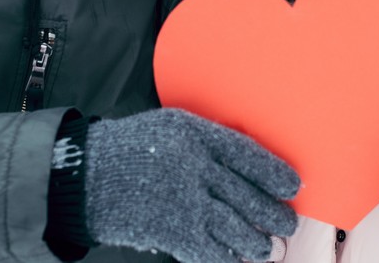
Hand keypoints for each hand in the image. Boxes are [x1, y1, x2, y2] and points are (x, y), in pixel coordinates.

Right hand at [84, 108, 299, 262]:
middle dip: (273, 214)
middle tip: (287, 222)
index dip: (274, 173)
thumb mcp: (170, 127)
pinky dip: (227, 256)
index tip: (293, 185)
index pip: (248, 155)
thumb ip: (207, 142)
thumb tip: (246, 166)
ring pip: (236, 227)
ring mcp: (184, 200)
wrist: (85, 177)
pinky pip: (211, 250)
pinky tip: (236, 258)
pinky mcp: (172, 231)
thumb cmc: (130, 149)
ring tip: (265, 247)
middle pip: (248, 195)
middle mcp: (194, 166)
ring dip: (256, 242)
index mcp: (196, 135)